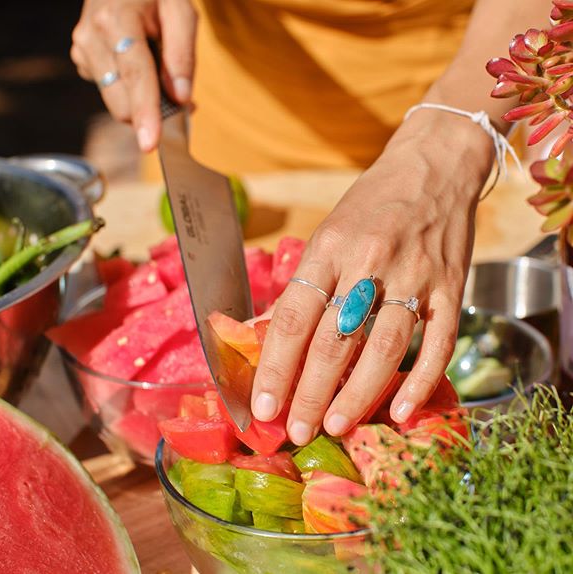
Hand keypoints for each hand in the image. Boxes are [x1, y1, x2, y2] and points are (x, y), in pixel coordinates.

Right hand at [71, 0, 196, 150]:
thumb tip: (180, 98)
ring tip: (161, 74)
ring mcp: (82, 50)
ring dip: (143, 103)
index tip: (150, 143)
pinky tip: (140, 68)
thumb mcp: (181, 12)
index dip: (145, 113)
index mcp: (117, 19)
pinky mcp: (82, 61)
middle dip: (152, 111)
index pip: (135, 76)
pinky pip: (110, 93)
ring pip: (115, 102)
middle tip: (181, 98)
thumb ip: (182, 56)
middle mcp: (92, 36)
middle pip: (121, 101)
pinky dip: (131, 93)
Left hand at [250, 111, 492, 444]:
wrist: (432, 167)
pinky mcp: (452, 286)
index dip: (276, 367)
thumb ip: (304, 286)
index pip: (294, 317)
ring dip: (358, 394)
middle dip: (311, 393)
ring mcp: (415, 275)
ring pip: (383, 346)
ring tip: (335, 426)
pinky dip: (420, 381)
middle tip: (296, 431)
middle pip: (334, 339)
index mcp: (329, 248)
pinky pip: (438, 341)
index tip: (264, 406)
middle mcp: (369, 262)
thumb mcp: (326, 235)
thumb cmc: (369, 205)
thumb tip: (268, 336)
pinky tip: (400, 412)